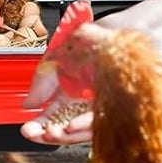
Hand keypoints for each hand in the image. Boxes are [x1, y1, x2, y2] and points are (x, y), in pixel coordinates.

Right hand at [19, 6, 161, 145]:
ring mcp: (103, 105)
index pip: (53, 115)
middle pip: (66, 126)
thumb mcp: (62, 53)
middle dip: (47, 133)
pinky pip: (101, 122)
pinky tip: (71, 126)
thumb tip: (28, 104)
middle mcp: (87, 100)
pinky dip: (84, 126)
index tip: (27, 129)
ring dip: (65, 135)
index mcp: (71, 89)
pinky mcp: (119, 108)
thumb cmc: (103, 36)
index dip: (39, 125)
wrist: (134, 28)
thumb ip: (43, 79)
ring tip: (51, 133)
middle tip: (34, 133)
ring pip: (83, 130)